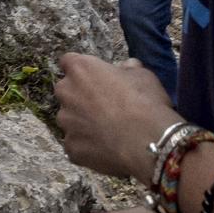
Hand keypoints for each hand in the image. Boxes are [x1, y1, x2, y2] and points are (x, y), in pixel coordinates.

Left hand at [54, 54, 181, 182]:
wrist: (147, 142)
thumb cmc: (145, 103)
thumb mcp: (143, 76)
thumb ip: (129, 69)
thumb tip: (127, 66)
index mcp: (80, 70)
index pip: (69, 62)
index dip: (83, 71)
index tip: (94, 78)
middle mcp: (66, 92)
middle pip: (67, 91)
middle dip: (80, 97)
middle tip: (104, 108)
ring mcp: (65, 122)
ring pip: (70, 120)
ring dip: (82, 123)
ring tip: (107, 133)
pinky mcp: (70, 147)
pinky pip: (76, 144)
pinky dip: (87, 146)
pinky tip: (106, 150)